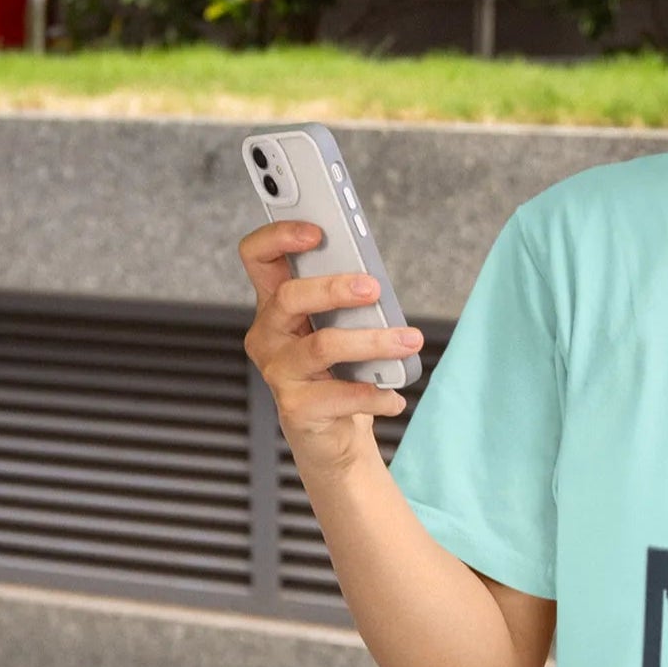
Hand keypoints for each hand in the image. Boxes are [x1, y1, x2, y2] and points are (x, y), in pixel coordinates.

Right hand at [238, 219, 422, 475]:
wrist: (334, 435)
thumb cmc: (341, 373)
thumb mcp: (344, 329)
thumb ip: (350, 302)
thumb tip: (374, 286)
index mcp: (276, 305)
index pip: (257, 257)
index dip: (279, 237)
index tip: (317, 231)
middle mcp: (268, 335)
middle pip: (288, 296)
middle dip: (333, 287)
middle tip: (374, 288)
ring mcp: (278, 372)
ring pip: (322, 345)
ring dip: (372, 341)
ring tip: (409, 341)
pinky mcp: (295, 408)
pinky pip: (340, 395)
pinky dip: (375, 394)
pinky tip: (394, 396)